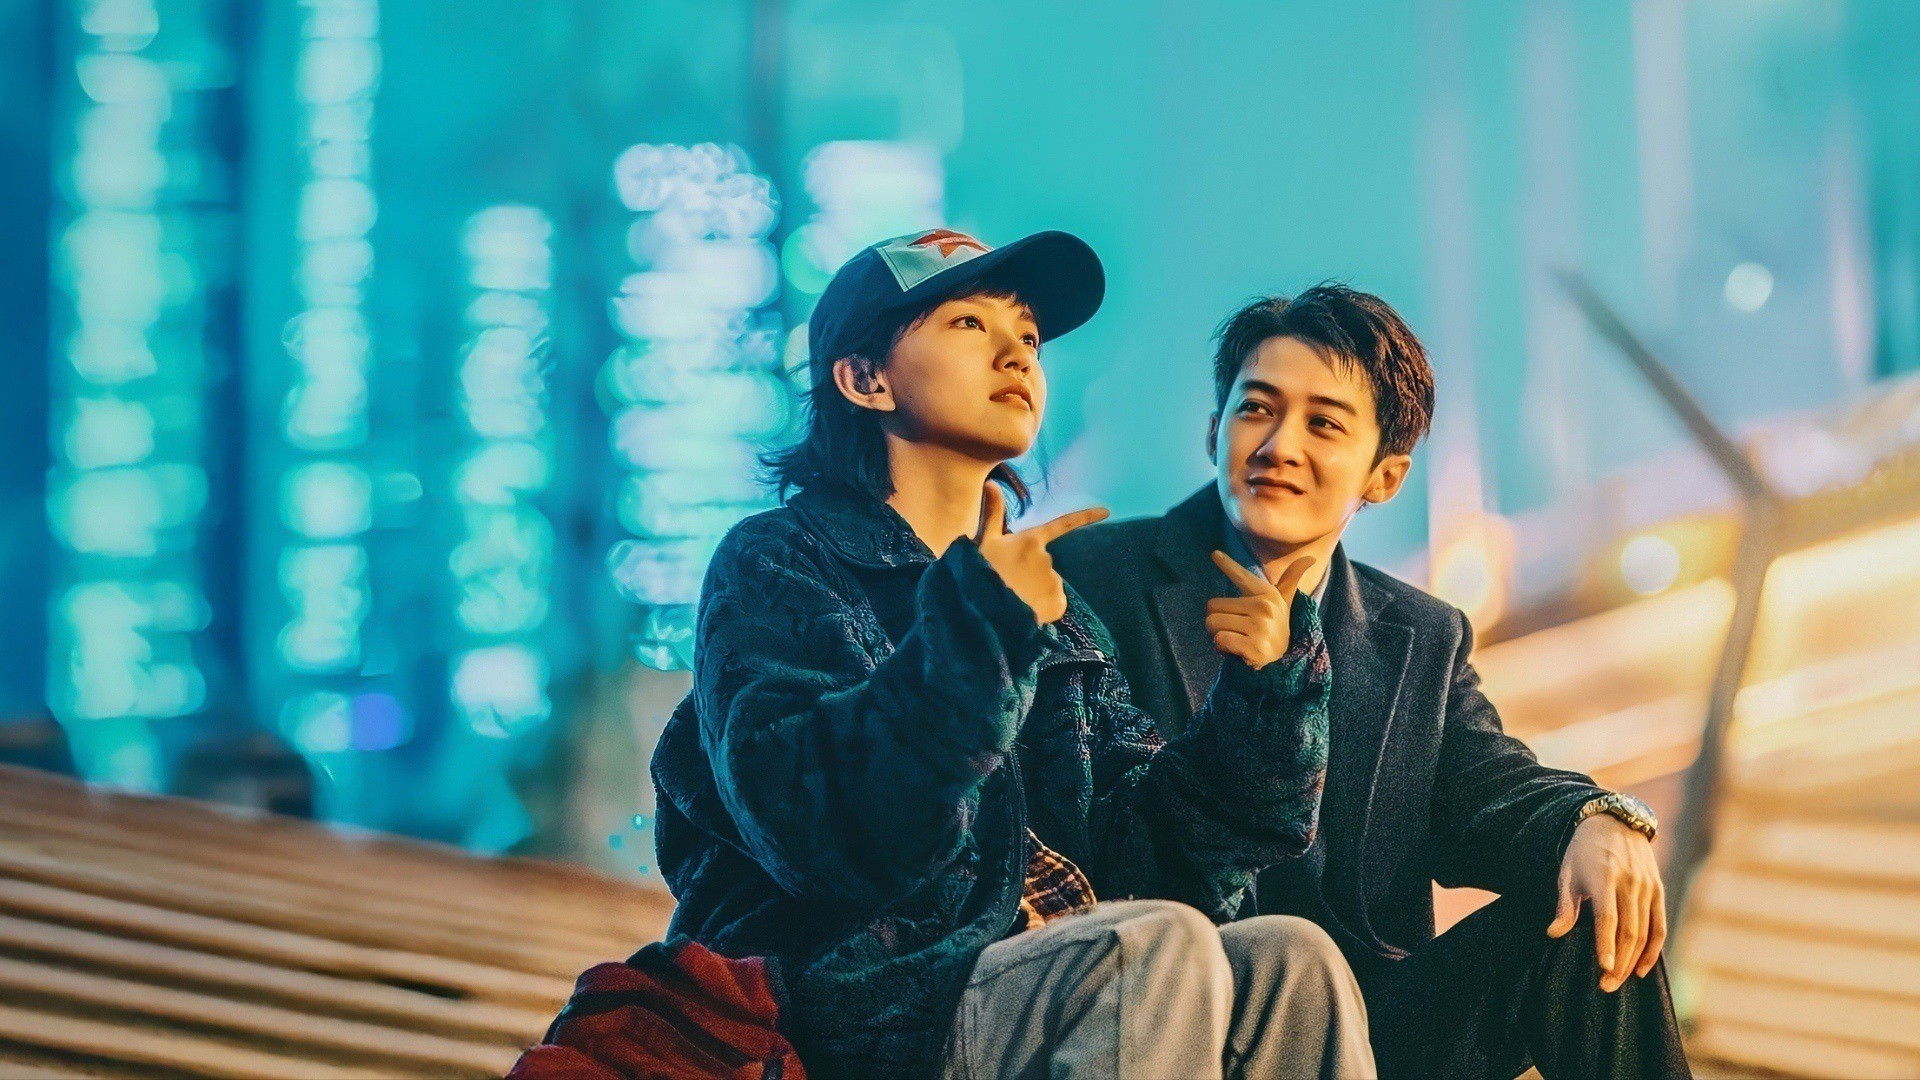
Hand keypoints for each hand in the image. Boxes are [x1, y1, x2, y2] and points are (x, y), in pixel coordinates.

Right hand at [975, 484, 1107, 624]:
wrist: (985, 608)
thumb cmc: (984, 570)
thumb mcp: (985, 542)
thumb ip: (993, 513)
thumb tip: (991, 482)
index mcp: (1032, 540)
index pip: (1063, 524)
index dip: (1085, 517)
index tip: (1107, 511)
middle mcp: (1047, 558)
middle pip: (1045, 563)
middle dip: (1032, 572)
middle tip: (1011, 580)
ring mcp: (1054, 581)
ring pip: (1049, 582)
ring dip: (1037, 589)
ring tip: (1016, 596)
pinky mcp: (1057, 601)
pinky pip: (1053, 601)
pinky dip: (1044, 605)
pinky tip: (1027, 608)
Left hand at [1206, 551, 1315, 669]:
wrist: (1286, 659)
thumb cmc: (1275, 624)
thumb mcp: (1283, 600)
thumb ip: (1292, 577)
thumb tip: (1311, 559)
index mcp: (1268, 594)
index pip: (1242, 577)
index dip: (1227, 564)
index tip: (1214, 553)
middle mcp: (1265, 608)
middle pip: (1212, 606)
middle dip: (1217, 619)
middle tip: (1237, 627)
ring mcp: (1261, 628)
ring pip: (1212, 623)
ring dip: (1218, 634)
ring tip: (1237, 637)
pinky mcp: (1255, 647)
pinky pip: (1220, 640)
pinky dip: (1222, 647)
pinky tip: (1237, 649)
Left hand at [1547, 813, 1666, 991]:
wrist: (1615, 822)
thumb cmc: (1583, 851)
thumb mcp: (1567, 873)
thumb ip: (1564, 905)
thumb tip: (1553, 934)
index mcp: (1604, 878)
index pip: (1608, 918)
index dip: (1607, 944)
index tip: (1604, 968)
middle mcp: (1630, 883)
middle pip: (1629, 930)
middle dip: (1619, 962)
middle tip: (1606, 986)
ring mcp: (1647, 887)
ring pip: (1645, 932)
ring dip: (1634, 961)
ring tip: (1620, 981)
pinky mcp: (1658, 890)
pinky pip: (1660, 925)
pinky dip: (1654, 949)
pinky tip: (1643, 968)